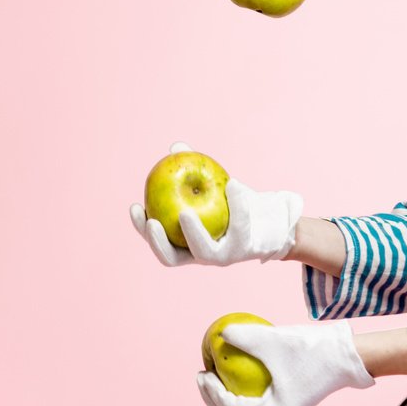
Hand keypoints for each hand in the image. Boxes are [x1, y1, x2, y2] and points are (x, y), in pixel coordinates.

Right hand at [129, 141, 303, 266]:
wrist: (271, 217)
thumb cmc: (235, 200)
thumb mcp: (212, 182)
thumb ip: (192, 167)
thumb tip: (175, 147)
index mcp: (187, 243)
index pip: (159, 241)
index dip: (142, 228)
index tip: (135, 207)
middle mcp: (202, 255)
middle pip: (172, 258)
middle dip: (157, 242)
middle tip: (152, 221)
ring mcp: (224, 256)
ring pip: (204, 252)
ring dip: (192, 234)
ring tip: (184, 213)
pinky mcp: (245, 249)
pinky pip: (238, 226)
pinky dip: (236, 204)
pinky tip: (232, 183)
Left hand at [196, 321, 373, 405]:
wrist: (346, 354)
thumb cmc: (312, 349)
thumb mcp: (275, 340)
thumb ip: (246, 337)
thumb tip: (219, 333)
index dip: (212, 395)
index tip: (202, 373)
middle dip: (214, 399)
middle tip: (202, 376)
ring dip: (227, 394)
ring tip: (215, 371)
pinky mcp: (289, 400)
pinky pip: (258, 398)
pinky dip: (243, 386)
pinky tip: (236, 365)